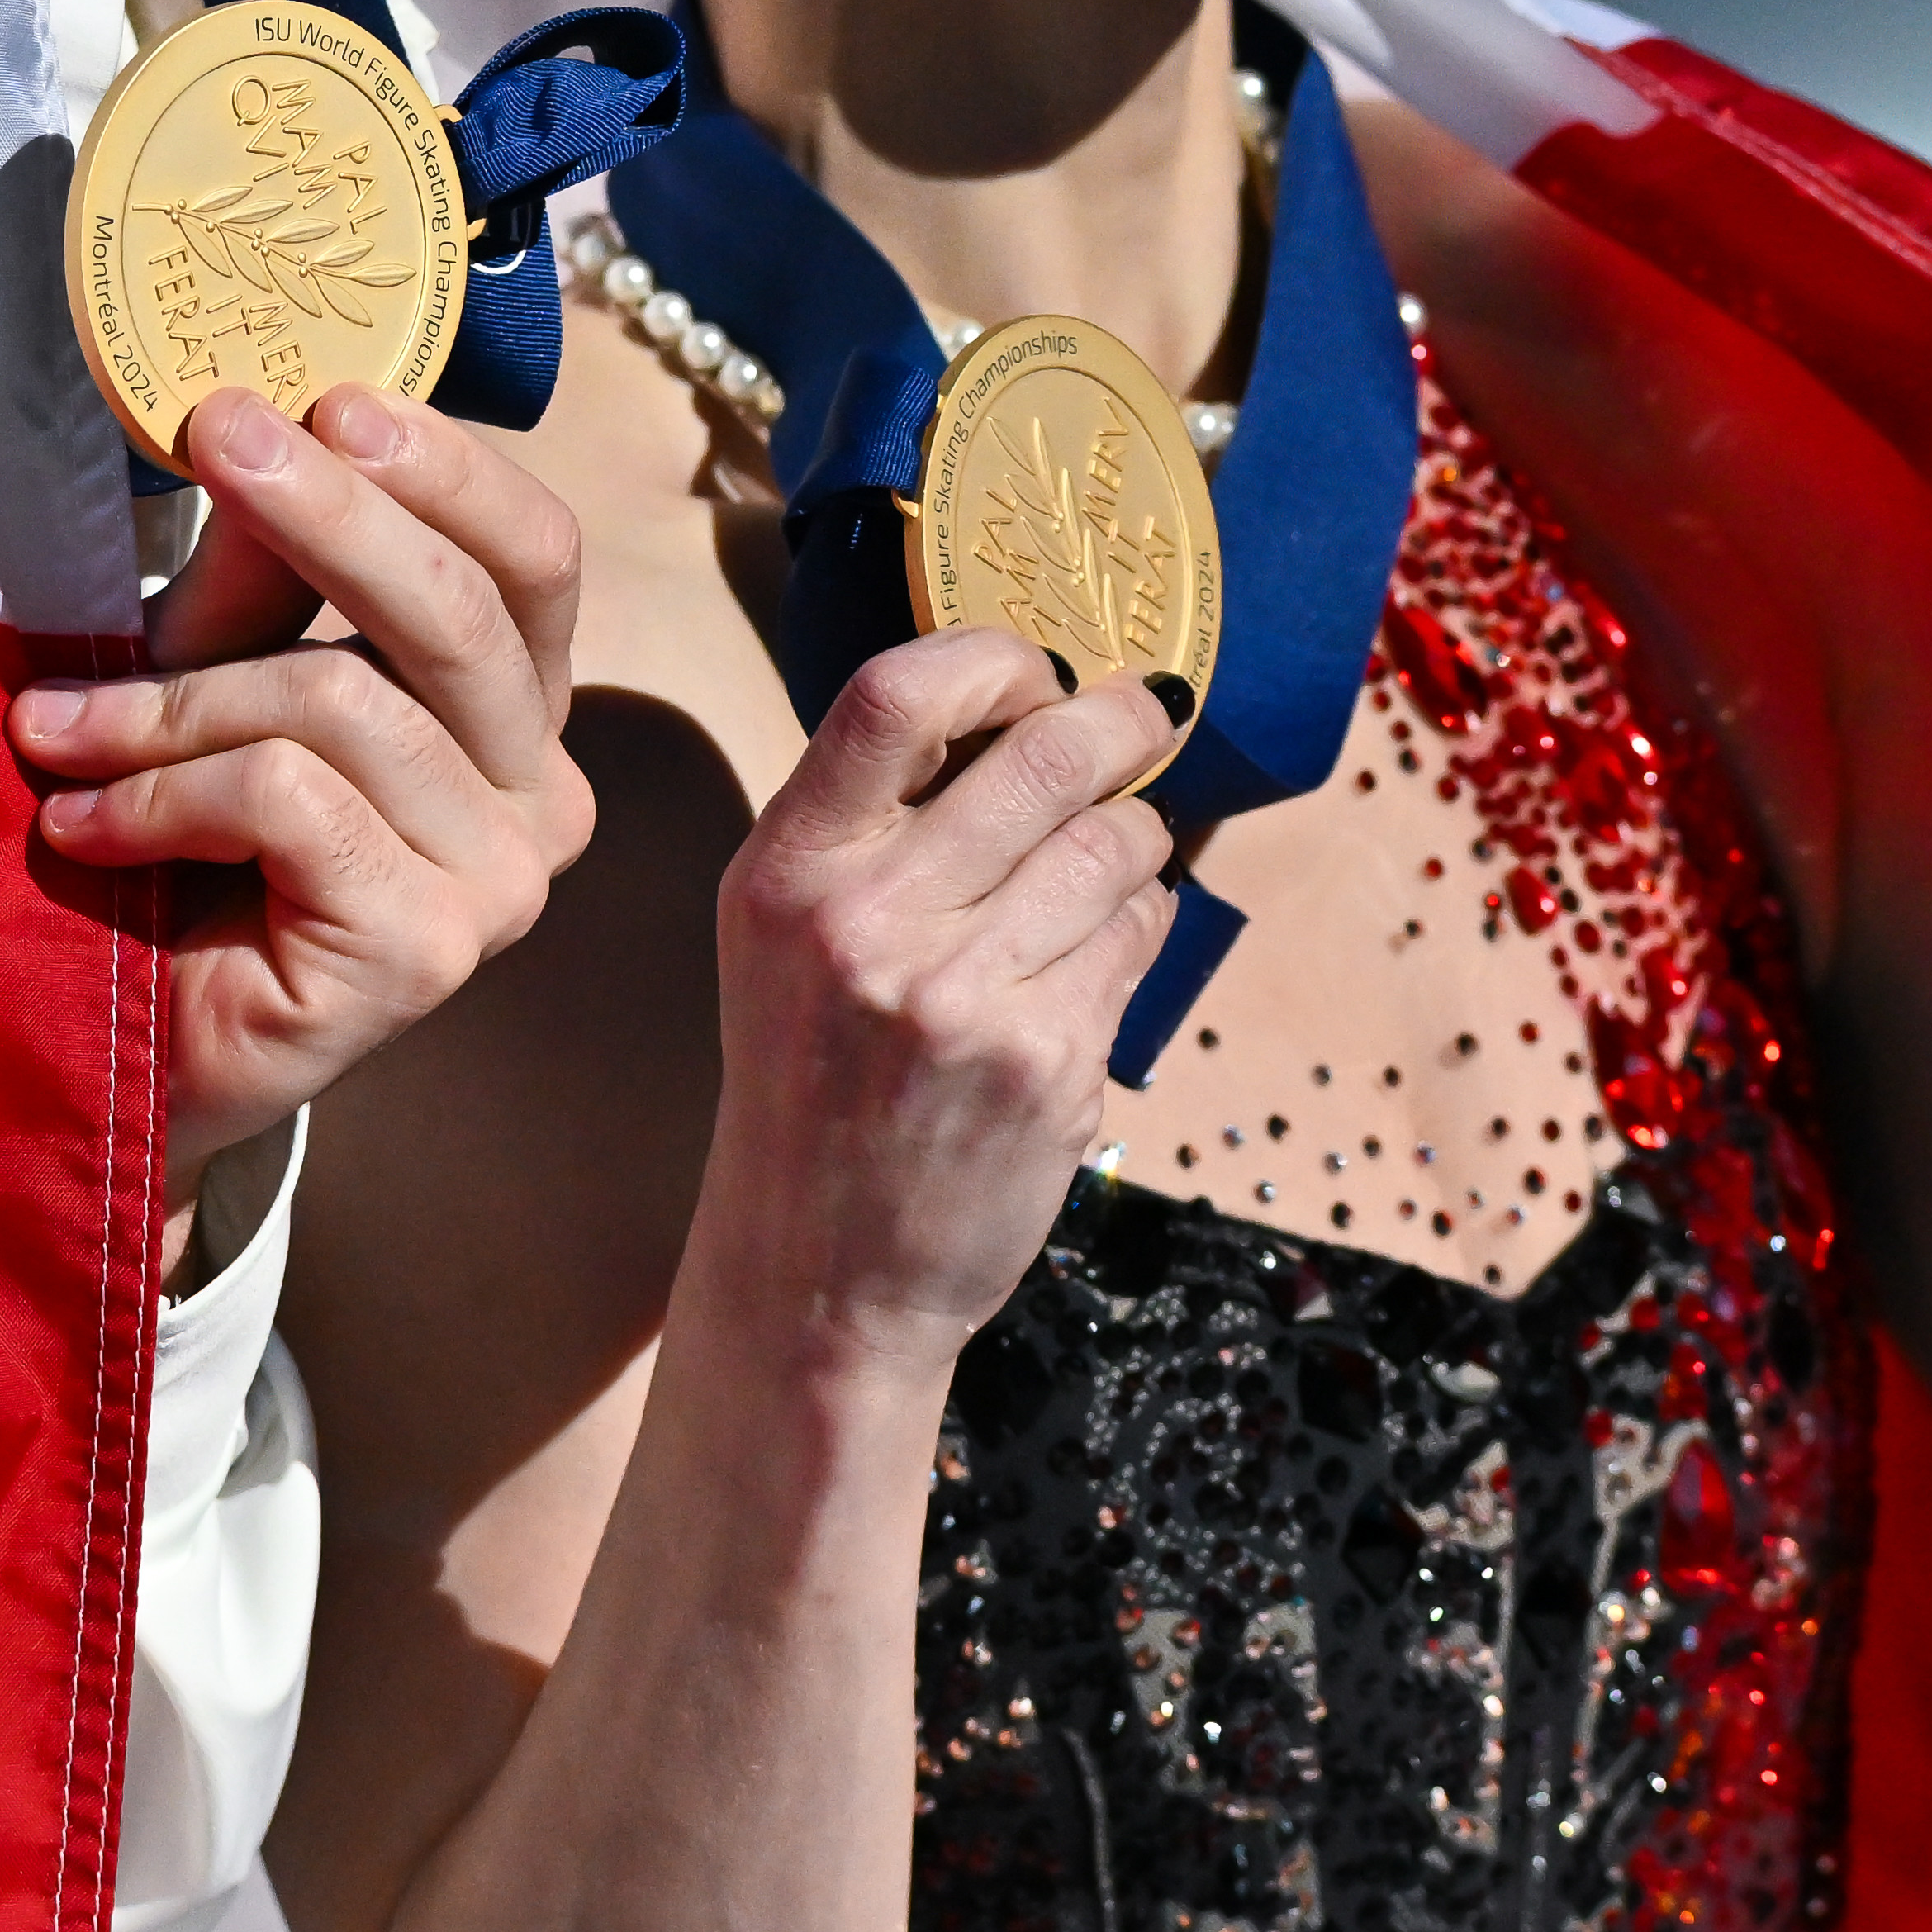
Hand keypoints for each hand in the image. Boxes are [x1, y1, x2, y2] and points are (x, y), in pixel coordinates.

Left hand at [11, 381, 598, 1220]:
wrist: (125, 1053)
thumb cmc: (183, 847)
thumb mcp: (223, 668)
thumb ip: (267, 570)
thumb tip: (265, 415)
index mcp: (520, 709)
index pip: (536, 553)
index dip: (442, 463)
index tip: (315, 396)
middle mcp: (543, 794)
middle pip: (462, 608)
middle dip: (326, 510)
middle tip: (215, 433)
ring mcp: (501, 882)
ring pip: (343, 704)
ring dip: (169, 702)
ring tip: (55, 729)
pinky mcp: (430, 950)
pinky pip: (288, 799)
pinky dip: (158, 793)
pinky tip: (81, 824)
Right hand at [680, 630, 1185, 1365]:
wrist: (820, 1274)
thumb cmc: (812, 1079)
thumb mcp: (788, 933)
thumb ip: (877, 821)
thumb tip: (1027, 699)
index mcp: (788, 874)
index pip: (896, 698)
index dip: (991, 658)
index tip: (1036, 669)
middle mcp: (868, 926)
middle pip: (1042, 757)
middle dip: (1117, 723)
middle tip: (1143, 714)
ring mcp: (965, 1000)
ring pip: (1115, 844)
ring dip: (1134, 834)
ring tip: (1106, 858)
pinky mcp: (1049, 1066)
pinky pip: (1137, 937)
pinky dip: (1137, 923)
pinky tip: (1098, 949)